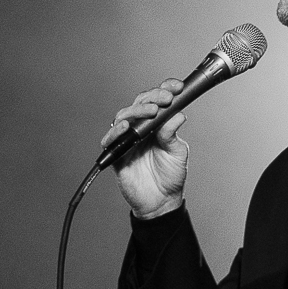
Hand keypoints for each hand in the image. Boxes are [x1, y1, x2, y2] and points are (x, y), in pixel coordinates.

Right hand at [103, 80, 190, 217]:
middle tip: (165, 99)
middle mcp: (141, 128)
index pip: (157, 101)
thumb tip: (177, 114)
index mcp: (157, 124)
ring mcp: (128, 140)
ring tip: (151, 111)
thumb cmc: (170, 175)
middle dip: (152, 97)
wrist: (162, 201)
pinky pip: (110, 139)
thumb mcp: (177, 152)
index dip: (164, 90)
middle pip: (139, 104)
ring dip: (137, 110)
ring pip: (124, 116)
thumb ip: (173, 133)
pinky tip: (126, 127)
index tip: (176, 87)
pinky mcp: (117, 153)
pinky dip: (116, 131)